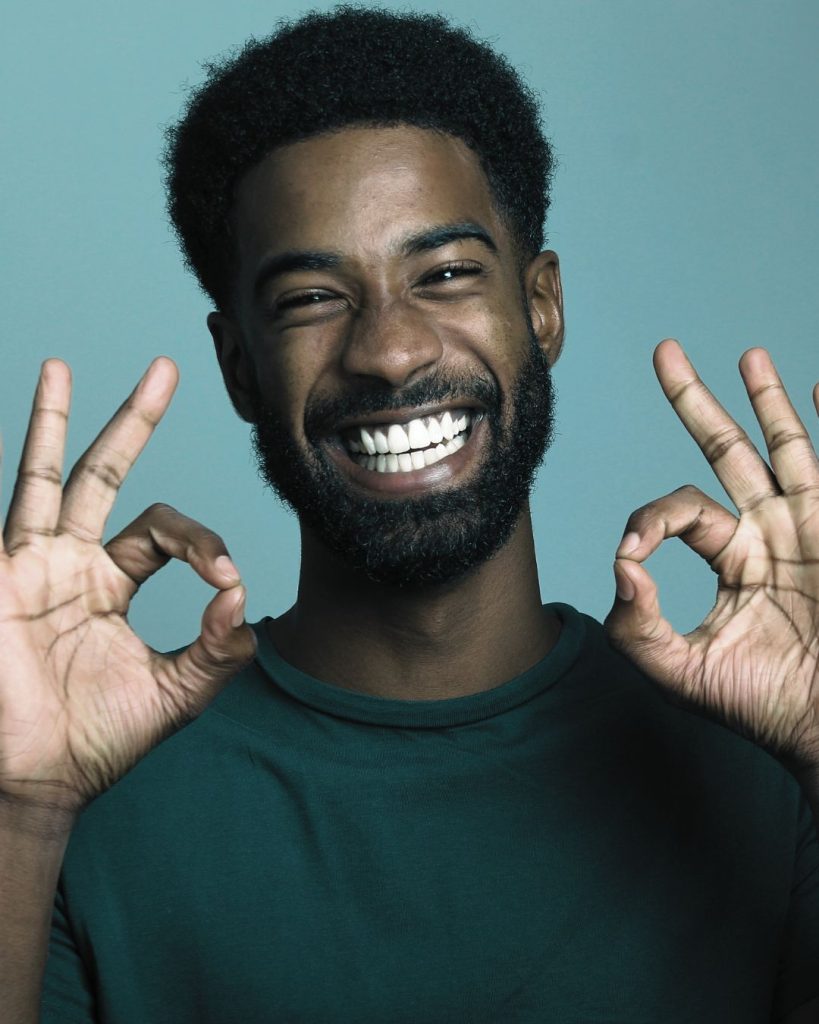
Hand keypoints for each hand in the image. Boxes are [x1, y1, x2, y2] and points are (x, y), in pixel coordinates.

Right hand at [0, 359, 255, 817]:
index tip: (225, 581)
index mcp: (110, 581)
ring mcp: (26, 565)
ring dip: (52, 423)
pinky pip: (3, 526)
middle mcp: (69, 561)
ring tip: (59, 368)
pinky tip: (10, 432)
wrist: (37, 782)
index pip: (162, 529)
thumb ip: (217, 649)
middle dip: (133, 422)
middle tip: (166, 369)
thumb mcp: (176, 694)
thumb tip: (241, 594)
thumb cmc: (96, 740)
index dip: (203, 544)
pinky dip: (11, 474)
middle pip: (103, 474)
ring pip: (42, 478)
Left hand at [604, 340, 818, 770]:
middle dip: (695, 402)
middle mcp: (770, 531)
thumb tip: (621, 565)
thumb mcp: (681, 673)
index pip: (681, 509)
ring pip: (784, 448)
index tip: (634, 556)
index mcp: (732, 558)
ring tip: (746, 355)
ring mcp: (813, 526)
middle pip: (726, 451)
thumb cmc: (764, 707)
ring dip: (764, 401)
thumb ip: (635, 627)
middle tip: (664, 351)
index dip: (649, 520)